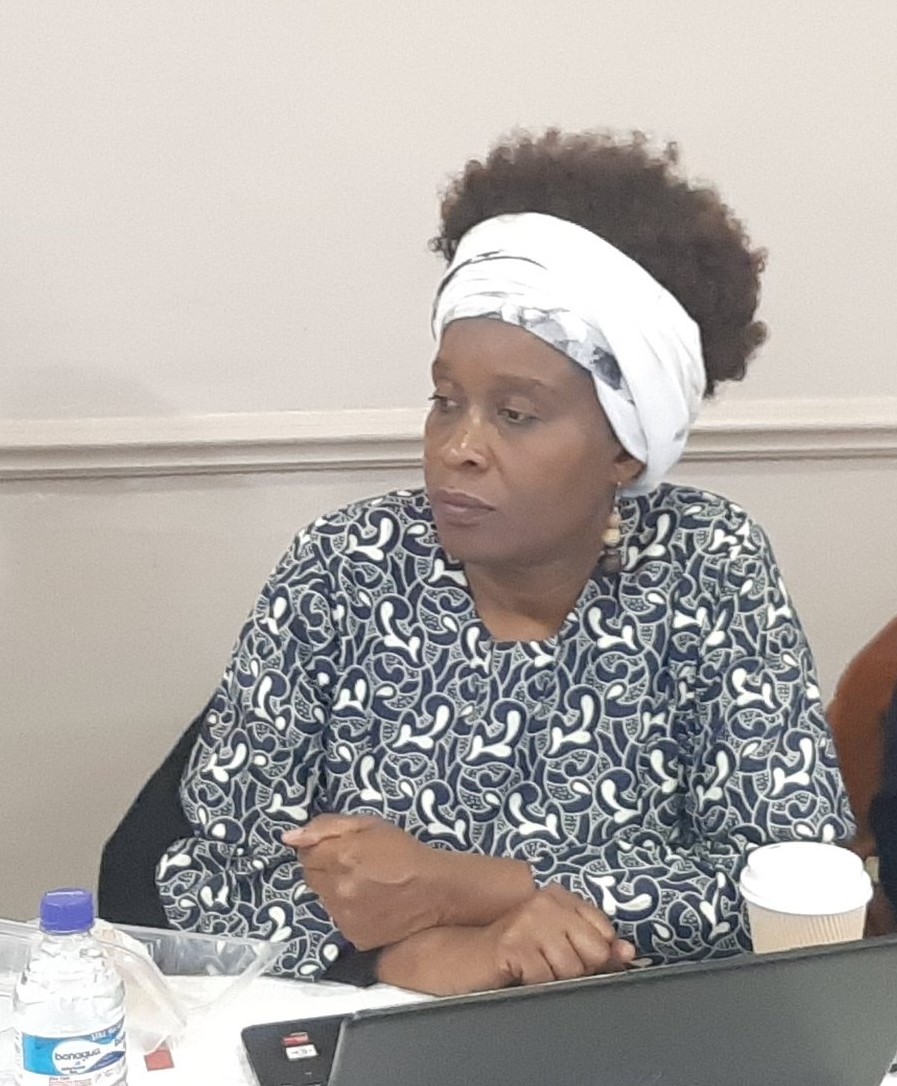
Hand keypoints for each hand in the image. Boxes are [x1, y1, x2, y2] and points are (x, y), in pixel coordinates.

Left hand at [283, 815, 441, 949]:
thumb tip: (289, 837)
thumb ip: (326, 827)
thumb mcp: (368, 825)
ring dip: (335, 890)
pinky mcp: (353, 936)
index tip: (339, 849)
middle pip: (311, 877)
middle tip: (352, 865)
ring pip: (323, 899)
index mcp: (340, 856)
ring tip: (363, 884)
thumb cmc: (403, 851)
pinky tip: (368, 902)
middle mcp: (338, 889)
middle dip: (325, 869)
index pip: (305, 853)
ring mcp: (344, 916)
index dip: (321, 849)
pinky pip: (338, 919)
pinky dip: (347, 910)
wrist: (435, 890)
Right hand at [376, 885, 634, 995]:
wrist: (456, 955)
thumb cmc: (507, 951)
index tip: (570, 959)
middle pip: (594, 953)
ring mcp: (530, 920)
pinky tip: (517, 974)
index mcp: (560, 897)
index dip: (594, 955)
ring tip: (529, 969)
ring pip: (573, 971)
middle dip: (577, 970)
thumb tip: (629, 952)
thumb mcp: (553, 944)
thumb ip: (591, 944)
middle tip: (545, 965)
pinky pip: (546, 981)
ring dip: (553, 980)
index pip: (605, 932)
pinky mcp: (514, 943)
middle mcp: (548, 901)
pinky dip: (534, 985)